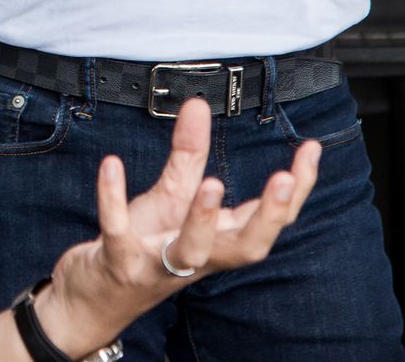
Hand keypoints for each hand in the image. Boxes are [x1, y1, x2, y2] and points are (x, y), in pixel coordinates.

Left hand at [36, 100, 320, 354]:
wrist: (93, 299)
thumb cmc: (142, 247)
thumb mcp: (170, 198)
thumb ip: (189, 154)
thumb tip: (199, 105)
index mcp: (218, 239)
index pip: (269, 220)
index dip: (296, 190)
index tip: (311, 149)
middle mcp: (197, 257)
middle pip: (246, 246)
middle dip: (270, 216)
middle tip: (285, 178)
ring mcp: (158, 263)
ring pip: (191, 251)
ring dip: (204, 220)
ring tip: (213, 184)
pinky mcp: (118, 262)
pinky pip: (118, 232)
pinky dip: (112, 199)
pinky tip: (111, 165)